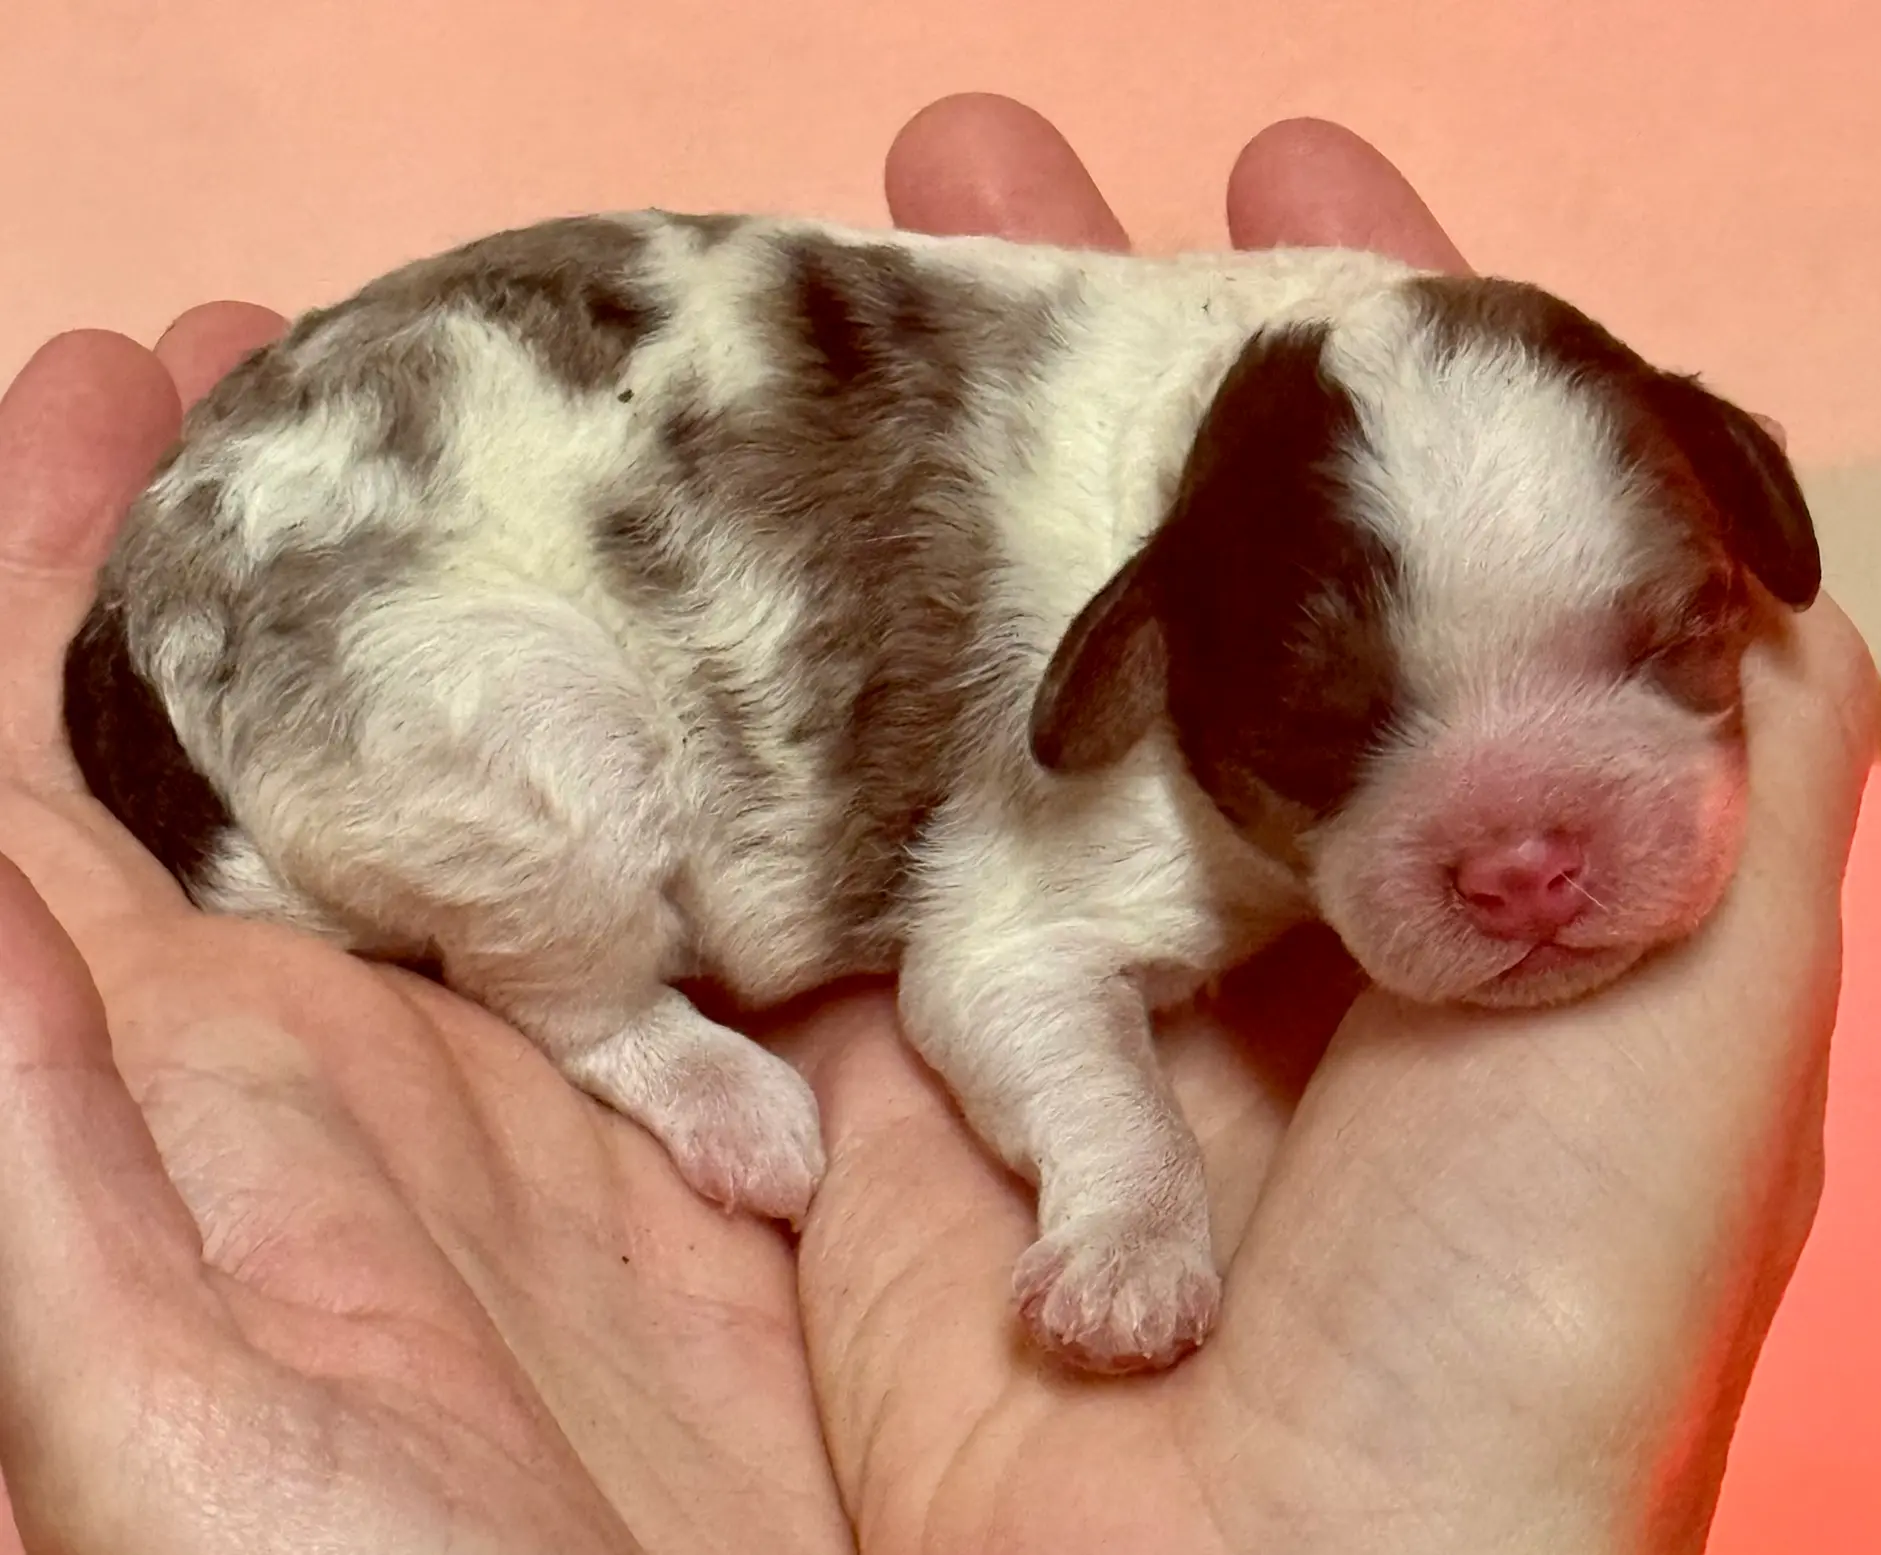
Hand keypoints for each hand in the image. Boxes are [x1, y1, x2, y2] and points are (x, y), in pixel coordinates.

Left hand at [0, 332, 848, 1547]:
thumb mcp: (157, 1412)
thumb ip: (42, 1137)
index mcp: (183, 1077)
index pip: (66, 767)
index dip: (57, 557)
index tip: (119, 366)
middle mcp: (345, 1054)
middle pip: (299, 738)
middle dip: (307, 539)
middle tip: (365, 358)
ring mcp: (531, 1097)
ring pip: (497, 805)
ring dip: (511, 637)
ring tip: (574, 478)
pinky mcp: (693, 1153)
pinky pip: (684, 931)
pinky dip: (699, 806)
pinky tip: (766, 711)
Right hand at [774, 96, 1880, 1554]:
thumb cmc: (1513, 1327)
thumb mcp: (1688, 1003)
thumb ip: (1711, 756)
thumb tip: (1722, 528)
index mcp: (1437, 841)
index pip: (1376, 526)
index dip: (1338, 339)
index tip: (1286, 154)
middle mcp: (1254, 880)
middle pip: (1146, 553)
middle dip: (1072, 350)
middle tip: (967, 163)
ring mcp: (1070, 963)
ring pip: (973, 667)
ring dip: (905, 479)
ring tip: (824, 286)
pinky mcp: (909, 1064)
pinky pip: (836, 881)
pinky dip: (797, 758)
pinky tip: (762, 597)